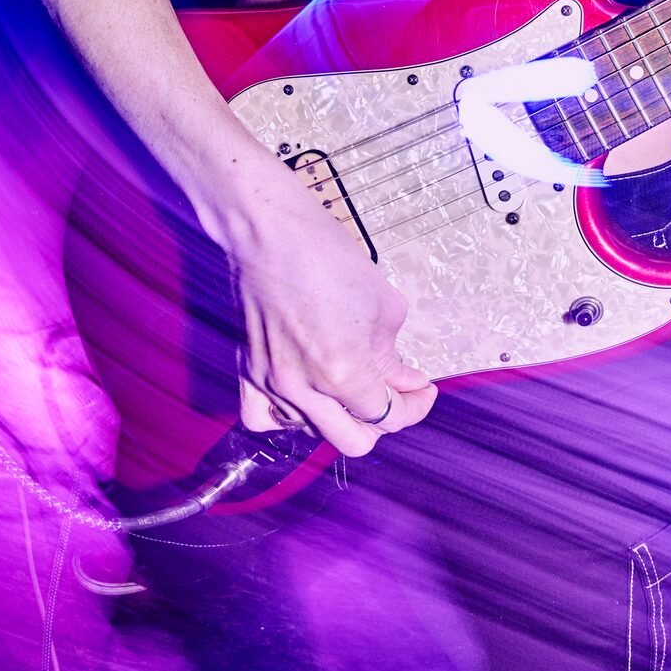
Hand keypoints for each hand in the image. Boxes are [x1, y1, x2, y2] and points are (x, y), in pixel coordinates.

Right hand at [211, 163, 436, 457]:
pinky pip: (264, 419)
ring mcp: (272, 383)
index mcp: (343, 371)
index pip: (387, 416)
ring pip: (313, 431)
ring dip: (340, 414)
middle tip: (396, 392)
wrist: (270, 231)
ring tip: (353, 382)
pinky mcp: (248, 371)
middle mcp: (304, 388)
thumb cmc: (323, 254)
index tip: (422, 390)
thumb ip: (393, 353)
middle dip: (384, 419)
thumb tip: (402, 377)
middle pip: (354, 440)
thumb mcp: (383, 303)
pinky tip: (306, 396)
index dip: (414, 405)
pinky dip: (290, 416)